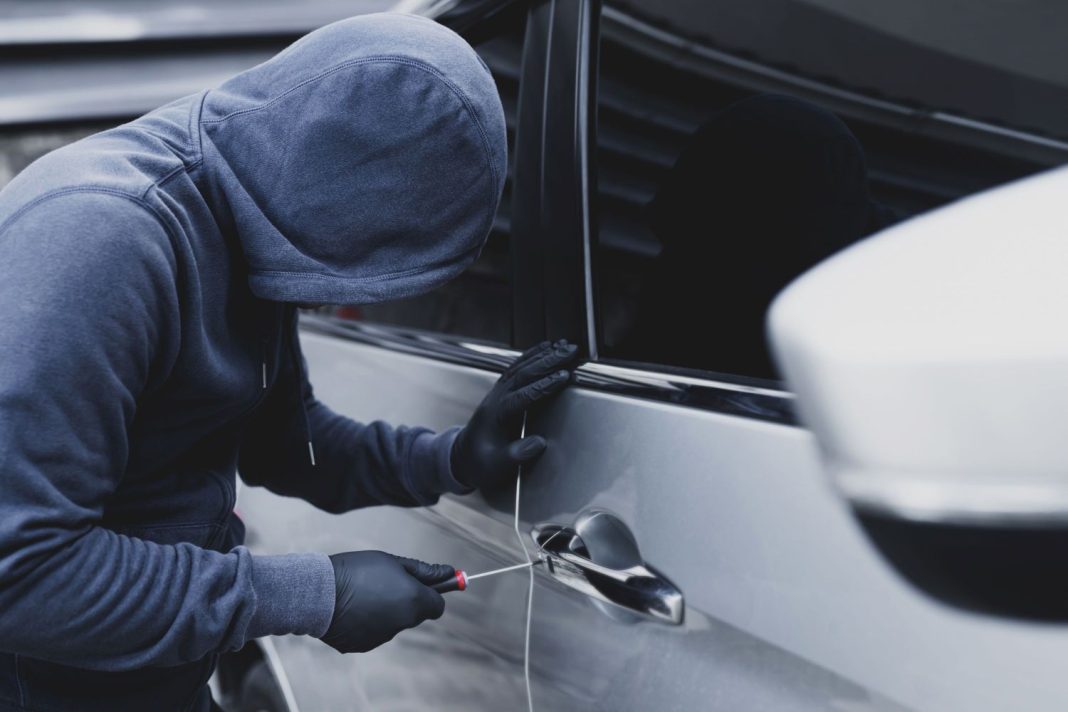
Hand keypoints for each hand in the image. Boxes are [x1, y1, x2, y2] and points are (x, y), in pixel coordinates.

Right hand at [321, 551, 453, 653]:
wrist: (319, 592)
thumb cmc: (357, 570)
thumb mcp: (393, 562)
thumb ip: (423, 571)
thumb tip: (450, 573)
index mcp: (414, 601)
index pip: (438, 605)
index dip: (432, 594)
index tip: (424, 585)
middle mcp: (403, 623)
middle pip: (415, 614)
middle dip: (407, 601)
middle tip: (387, 583)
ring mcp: (383, 636)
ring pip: (393, 623)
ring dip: (386, 611)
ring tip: (363, 594)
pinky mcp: (364, 645)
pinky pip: (373, 633)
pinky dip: (368, 622)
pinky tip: (352, 609)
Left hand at [450, 339, 577, 488]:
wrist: (462, 458)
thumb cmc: (480, 463)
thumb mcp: (496, 466)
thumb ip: (516, 455)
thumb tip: (538, 443)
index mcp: (496, 415)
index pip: (523, 396)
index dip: (544, 385)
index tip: (564, 377)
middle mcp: (496, 398)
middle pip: (523, 373)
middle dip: (548, 361)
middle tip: (570, 351)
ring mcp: (498, 392)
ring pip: (521, 367)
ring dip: (543, 355)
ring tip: (564, 346)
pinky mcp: (501, 391)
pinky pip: (517, 368)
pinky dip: (532, 356)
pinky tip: (546, 349)